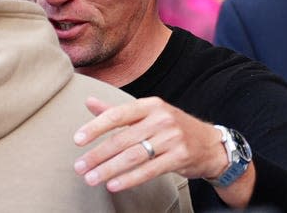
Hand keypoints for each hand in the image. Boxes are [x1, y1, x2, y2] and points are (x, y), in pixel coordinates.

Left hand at [73, 96, 228, 191]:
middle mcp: (160, 119)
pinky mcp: (180, 157)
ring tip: (91, 178)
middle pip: (122, 139)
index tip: (77, 140)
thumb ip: (116, 111)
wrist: (209, 144)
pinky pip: (149, 170)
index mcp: (149, 105)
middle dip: (97, 154)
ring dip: (109, 169)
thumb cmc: (171, 127)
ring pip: (133, 156)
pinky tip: (113, 185)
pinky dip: (129, 179)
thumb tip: (88, 102)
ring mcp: (172, 138)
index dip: (95, 127)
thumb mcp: (146, 113)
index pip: (117, 115)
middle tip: (79, 166)